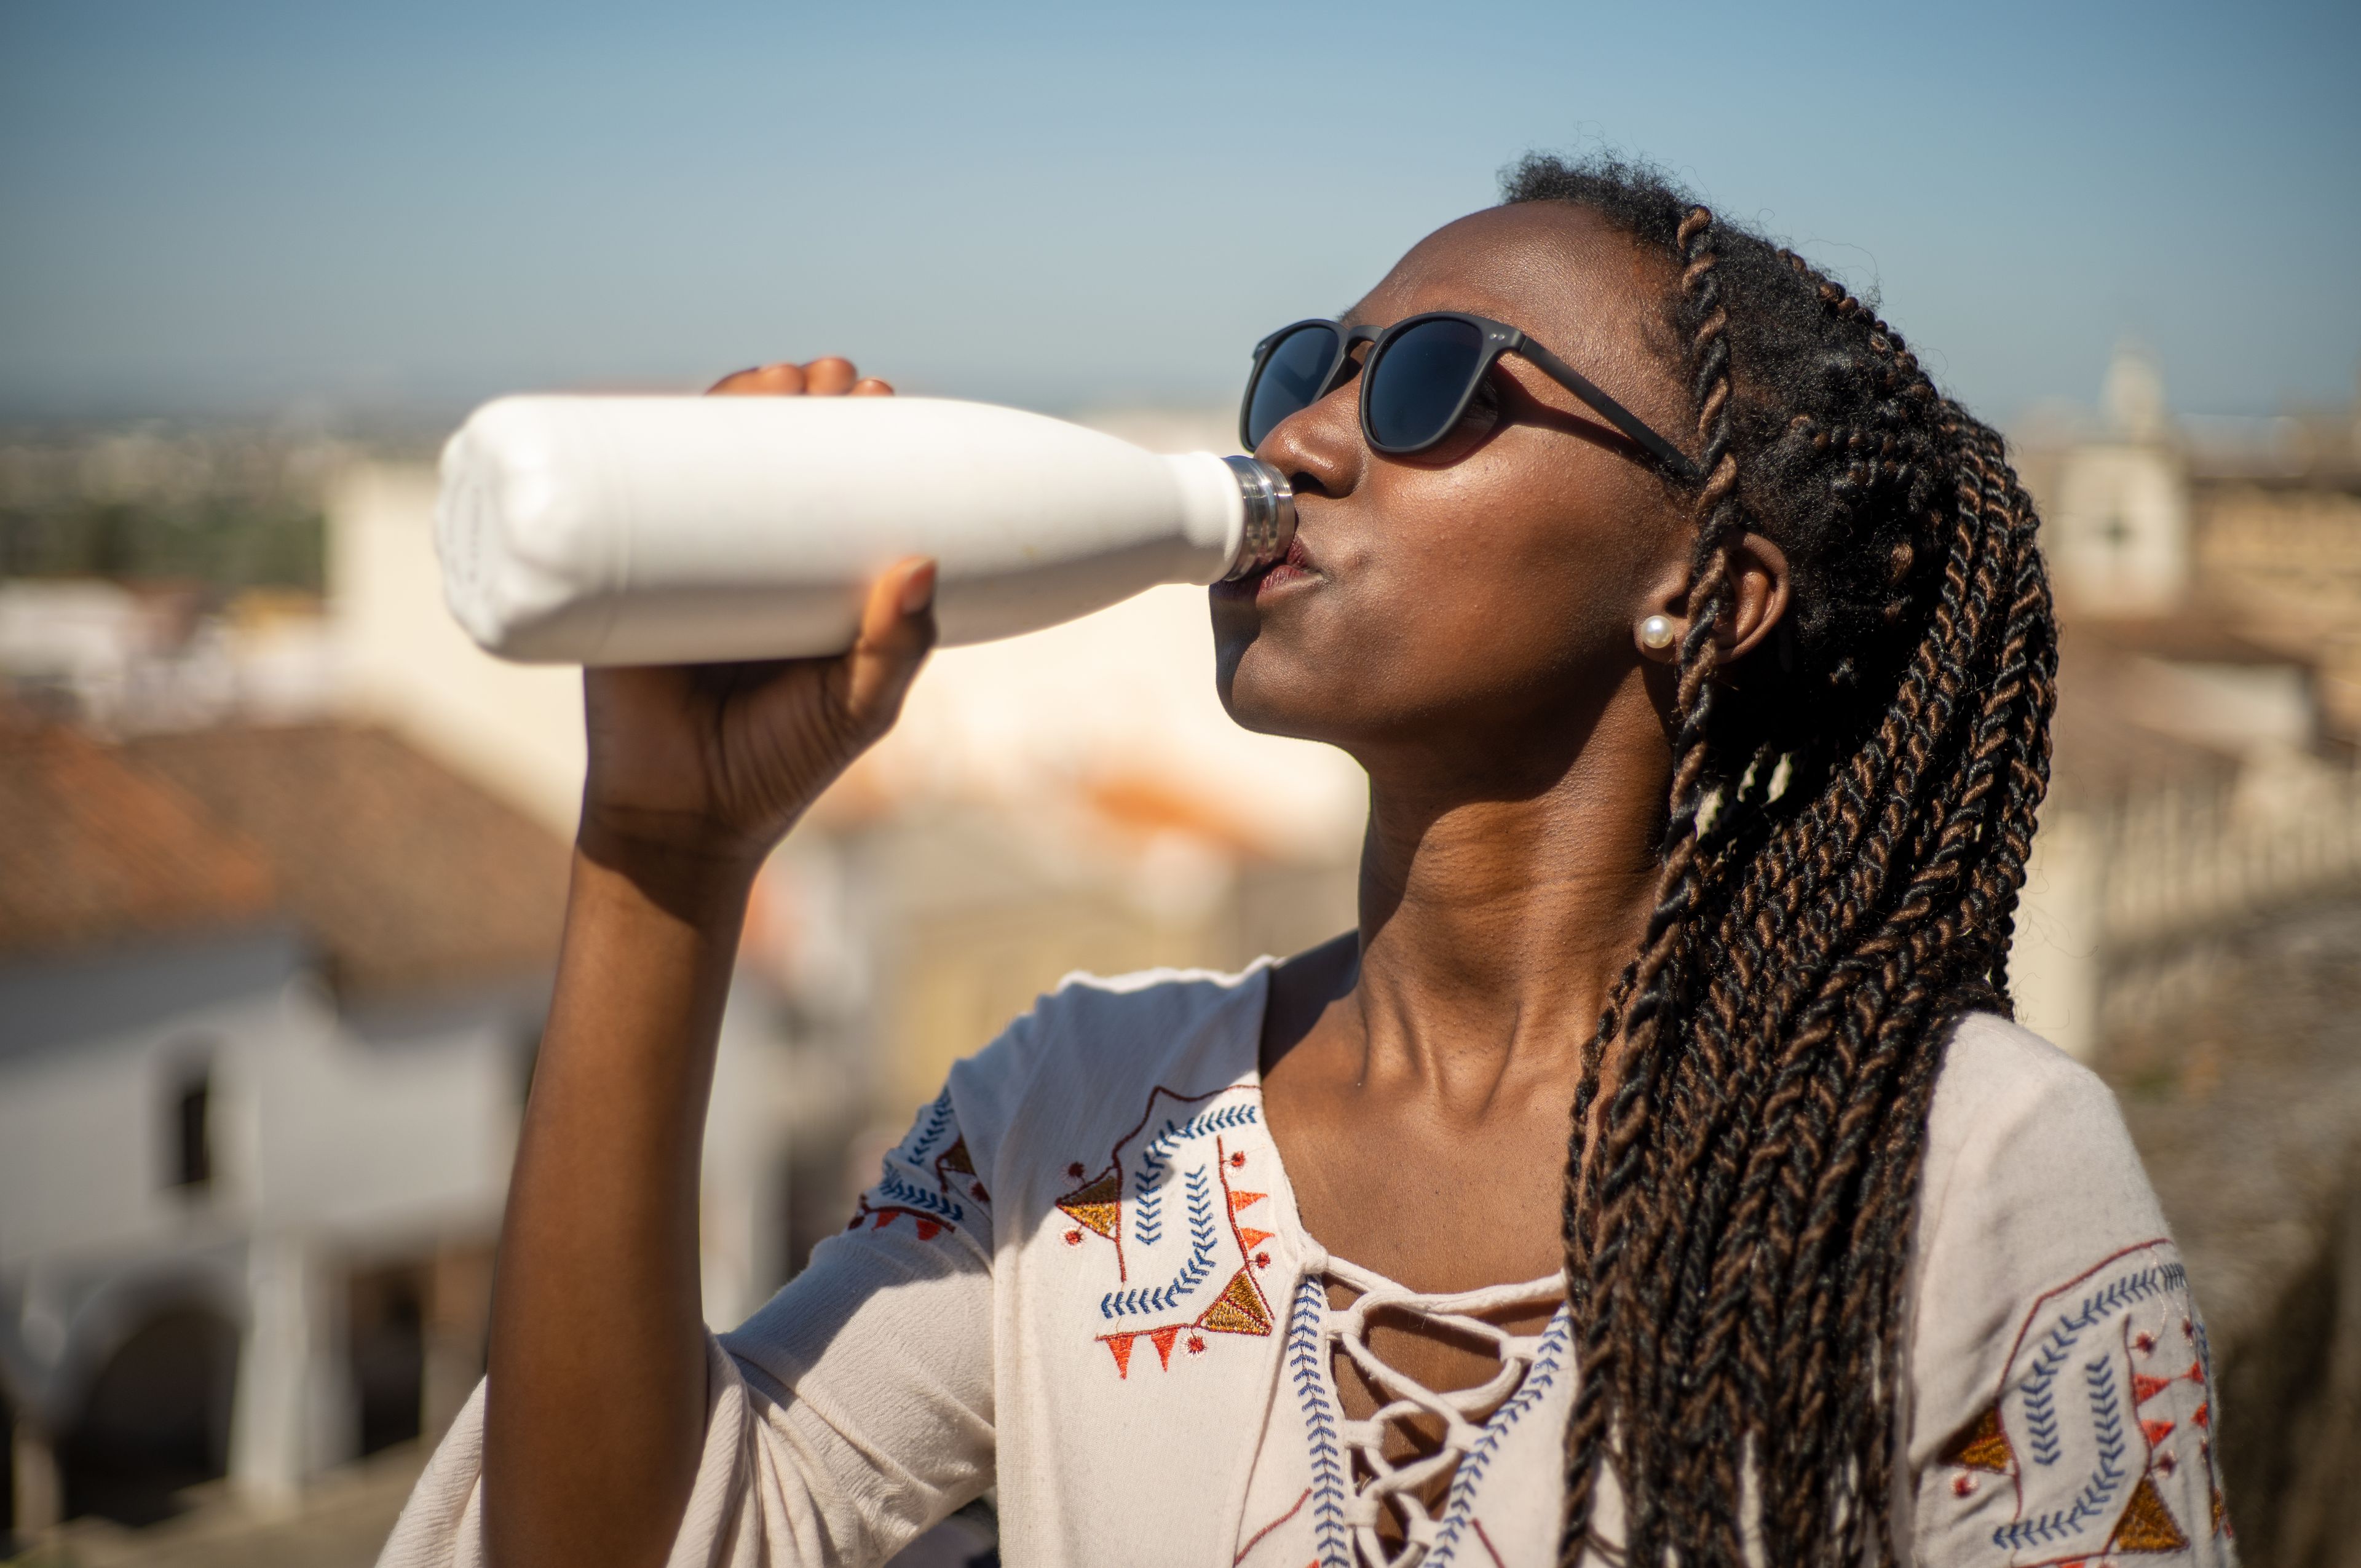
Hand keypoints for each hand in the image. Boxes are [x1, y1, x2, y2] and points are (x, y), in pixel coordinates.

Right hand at [577, 358, 932, 882]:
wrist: (681, 821)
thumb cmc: (778, 766)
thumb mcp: (857, 708)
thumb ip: (895, 649)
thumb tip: (924, 563)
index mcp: (815, 580)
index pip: (842, 485)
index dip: (861, 433)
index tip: (880, 395)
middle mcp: (754, 559)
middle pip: (778, 456)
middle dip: (806, 401)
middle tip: (835, 378)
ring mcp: (686, 561)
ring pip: (709, 462)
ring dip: (740, 402)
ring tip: (776, 379)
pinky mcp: (621, 575)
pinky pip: (627, 498)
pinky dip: (642, 442)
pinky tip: (671, 402)